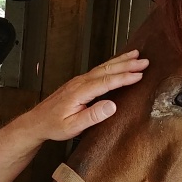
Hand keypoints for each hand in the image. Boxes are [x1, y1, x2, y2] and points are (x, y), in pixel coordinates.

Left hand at [31, 49, 147, 141]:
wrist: (37, 122)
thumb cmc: (54, 125)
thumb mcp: (73, 126)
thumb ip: (93, 116)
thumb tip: (111, 105)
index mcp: (79, 92)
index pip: (106, 82)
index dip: (124, 78)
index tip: (139, 75)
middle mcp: (80, 82)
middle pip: (107, 70)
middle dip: (127, 64)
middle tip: (144, 61)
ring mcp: (79, 81)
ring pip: (103, 67)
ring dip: (121, 61)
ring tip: (136, 55)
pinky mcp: (79, 82)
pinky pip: (99, 69)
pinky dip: (112, 64)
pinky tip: (118, 62)